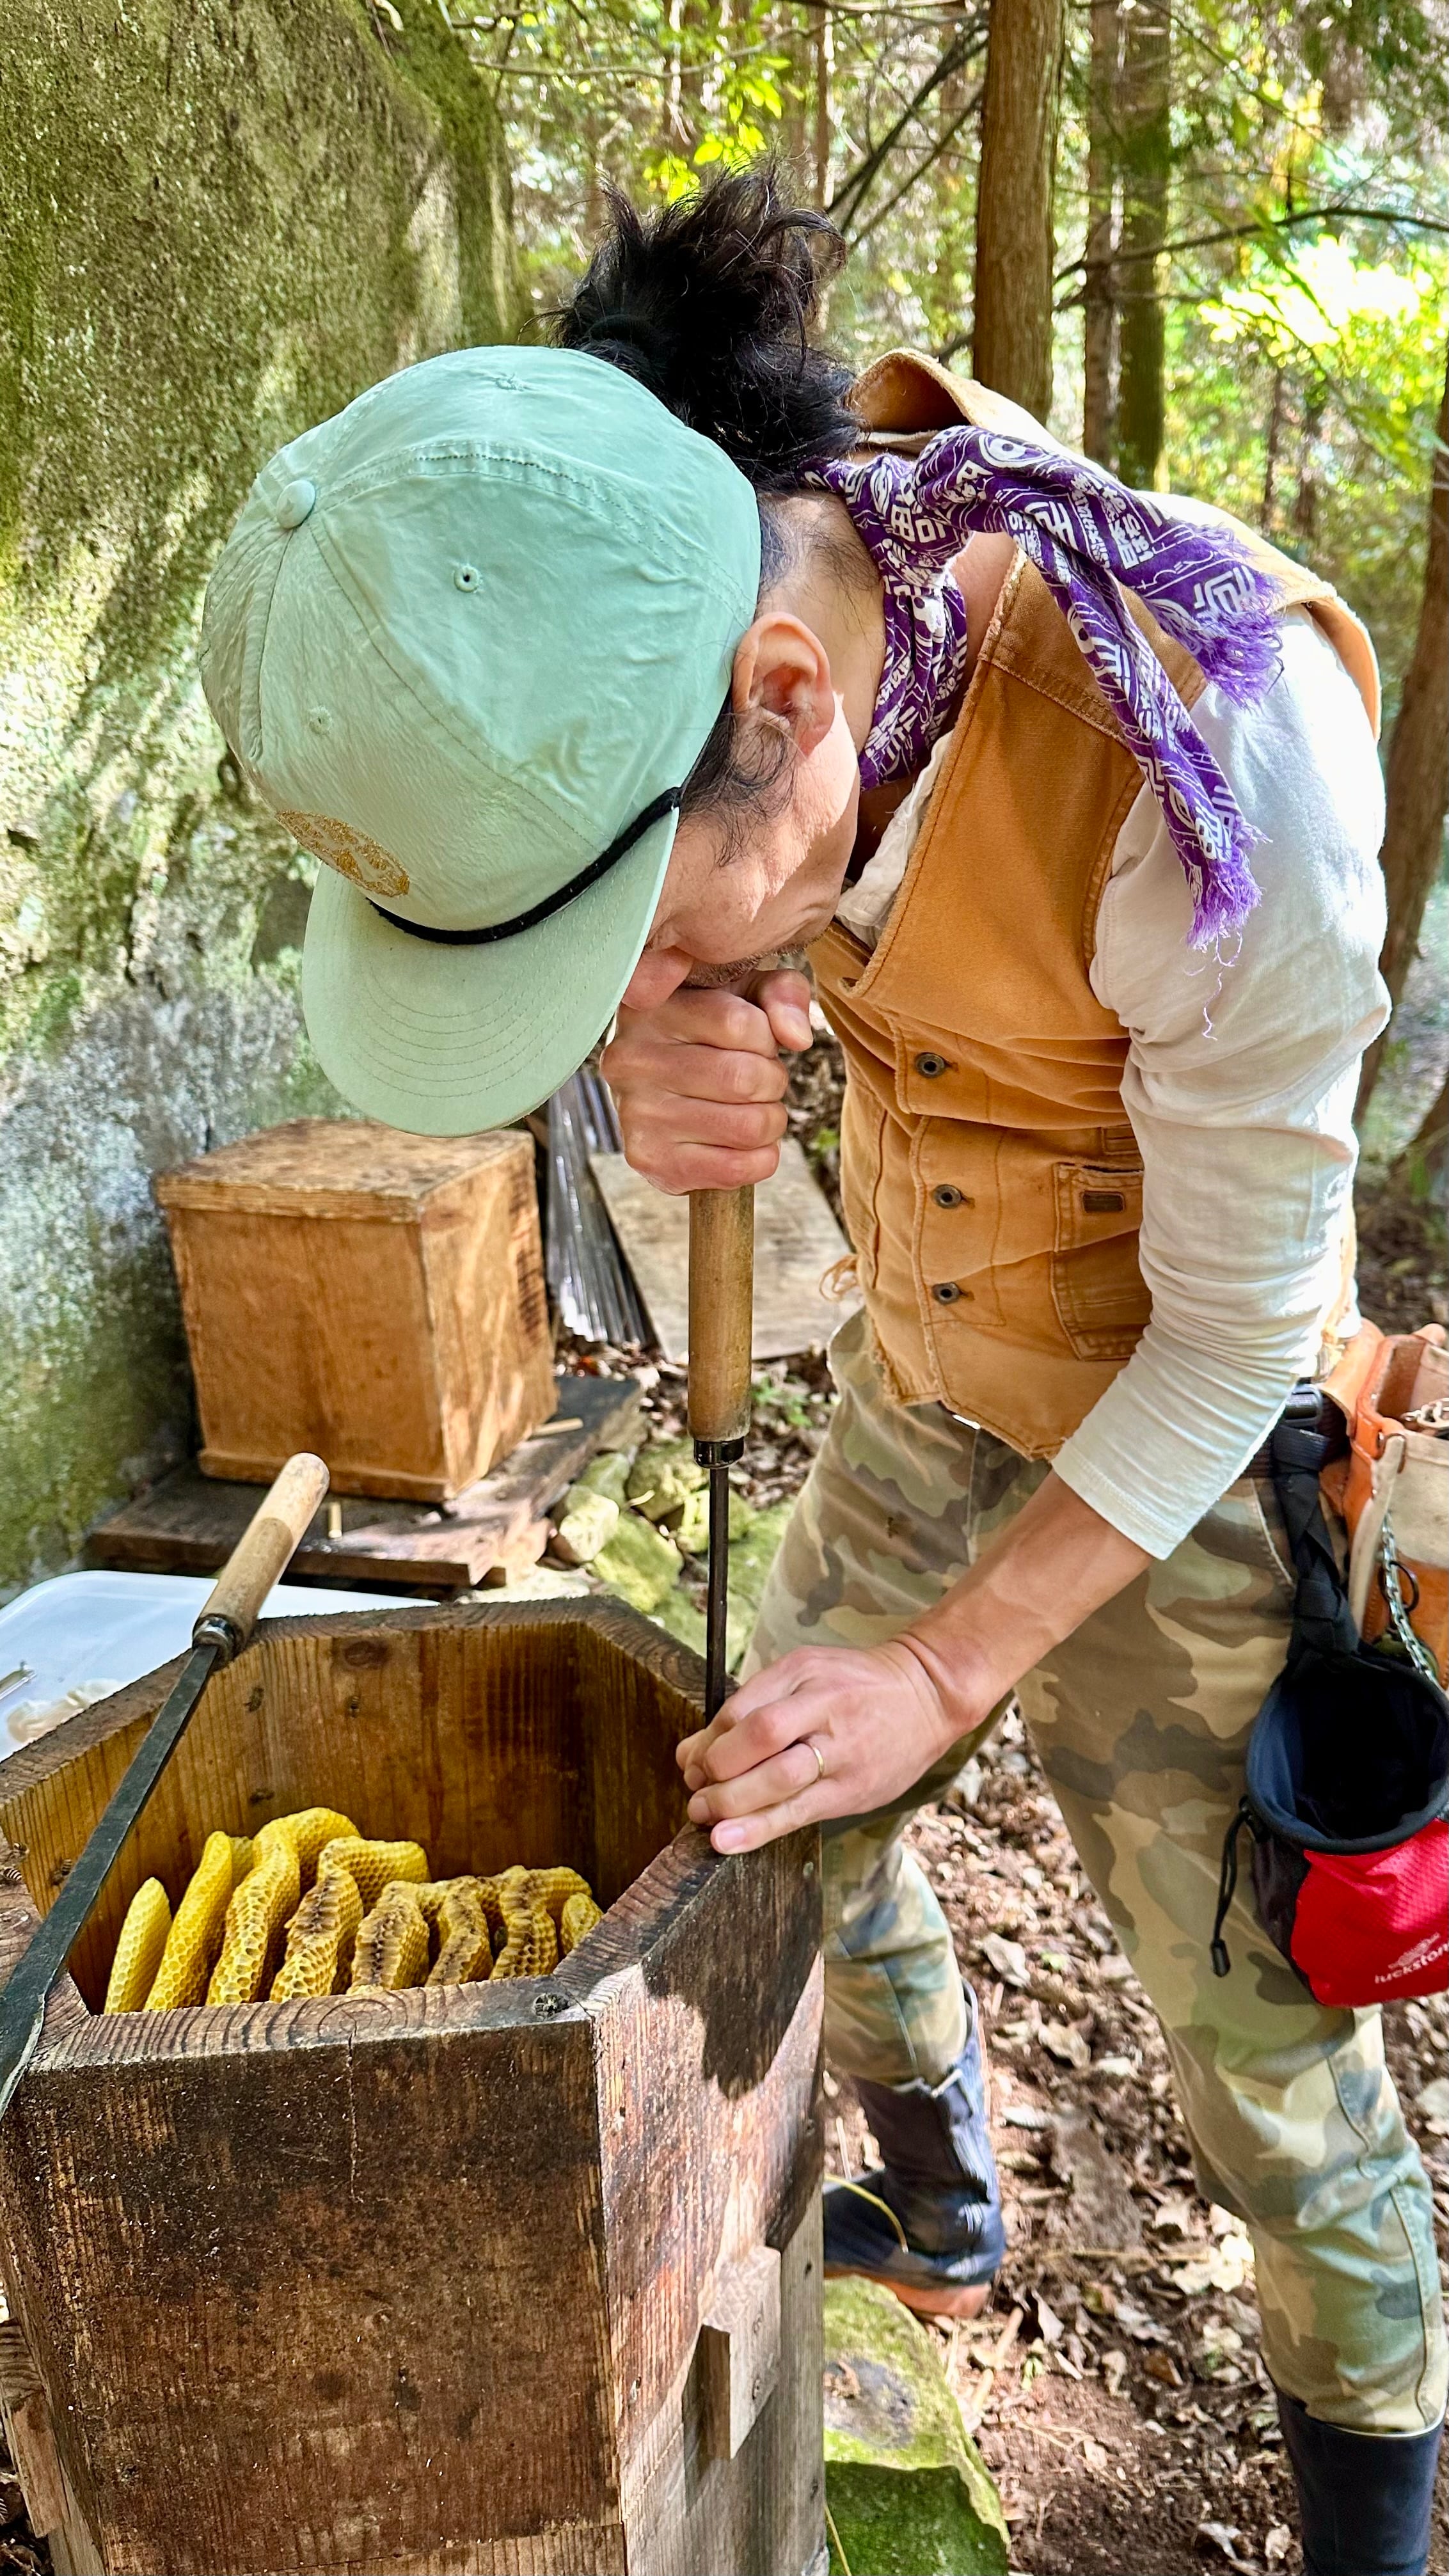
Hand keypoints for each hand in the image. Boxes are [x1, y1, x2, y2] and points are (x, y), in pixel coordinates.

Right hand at [600, 968, 811, 1194]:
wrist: (660, 1085)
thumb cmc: (709, 1031)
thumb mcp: (746, 991)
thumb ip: (781, 993)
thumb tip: (798, 1038)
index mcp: (651, 1008)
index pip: (740, 1024)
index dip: (767, 1039)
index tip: (755, 1043)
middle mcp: (631, 1060)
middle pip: (746, 1079)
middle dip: (773, 1083)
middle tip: (760, 1083)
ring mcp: (636, 1114)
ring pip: (749, 1127)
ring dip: (770, 1121)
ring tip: (751, 1109)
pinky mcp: (649, 1159)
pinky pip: (737, 1169)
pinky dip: (761, 1158)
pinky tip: (744, 1143)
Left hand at [676, 1638, 980, 1852]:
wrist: (927, 1695)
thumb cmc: (854, 1684)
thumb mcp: (803, 1672)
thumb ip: (749, 1706)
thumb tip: (692, 1753)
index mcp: (805, 1677)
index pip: (744, 1710)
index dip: (710, 1742)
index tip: (692, 1762)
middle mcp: (824, 1712)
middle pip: (760, 1740)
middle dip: (717, 1772)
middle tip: (695, 1792)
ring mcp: (842, 1754)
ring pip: (779, 1782)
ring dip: (731, 1804)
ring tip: (704, 1819)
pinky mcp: (853, 1791)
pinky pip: (800, 1813)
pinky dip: (760, 1829)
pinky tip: (730, 1841)